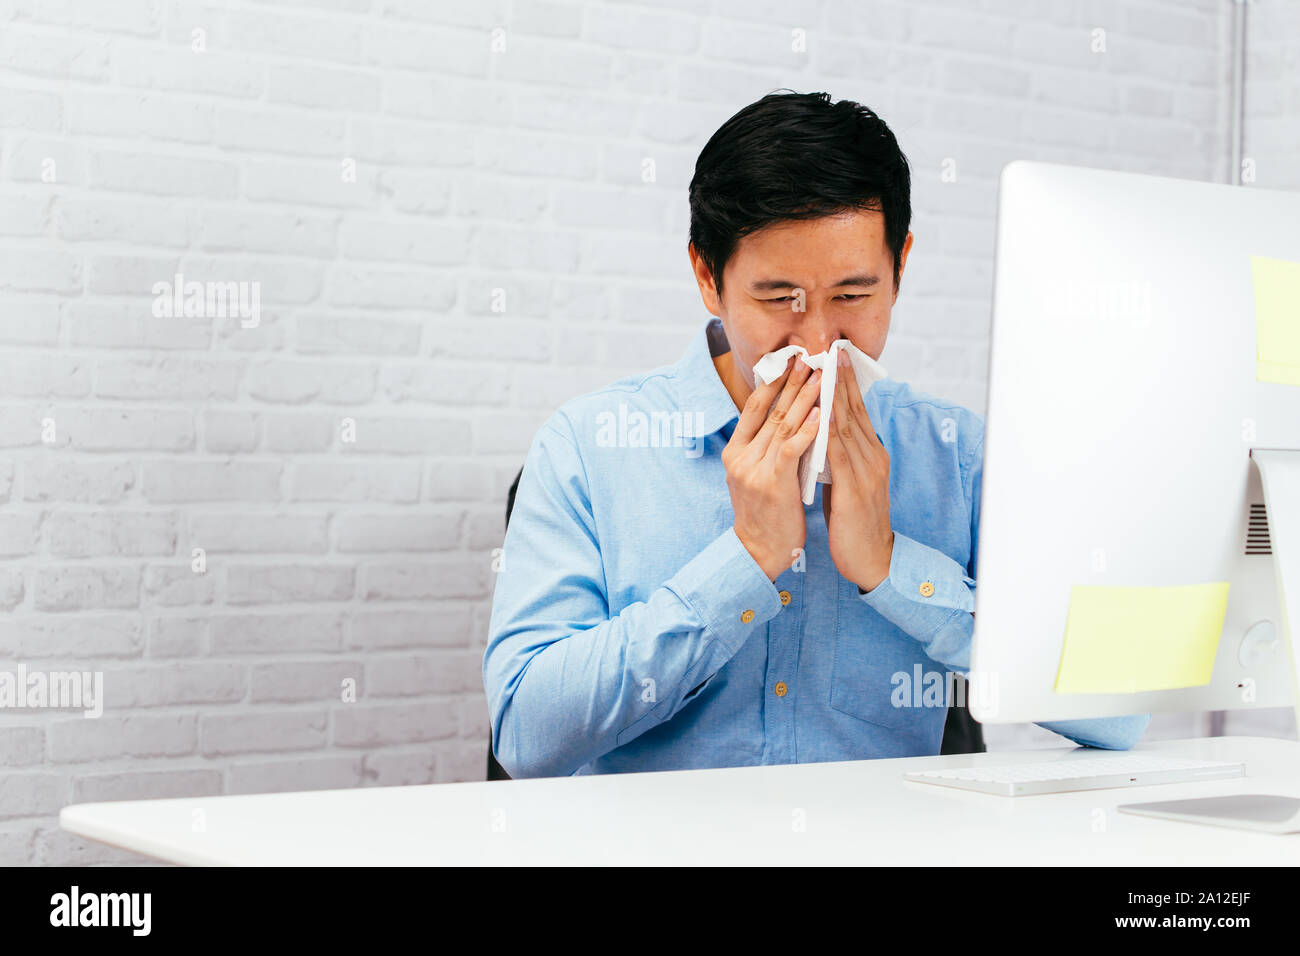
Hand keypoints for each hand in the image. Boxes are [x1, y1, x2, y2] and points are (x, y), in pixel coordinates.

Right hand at [724, 355, 822, 579]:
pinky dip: (808, 430)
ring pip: (782, 425)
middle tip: (809, 357)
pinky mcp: (772, 484)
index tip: (790, 360)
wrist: (759, 552)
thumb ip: (764, 448)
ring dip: (804, 398)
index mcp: (735, 451)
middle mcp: (740, 457)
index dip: (773, 381)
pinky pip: (791, 449)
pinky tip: (821, 414)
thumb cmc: (765, 514)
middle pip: (769, 411)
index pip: (754, 407)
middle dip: (792, 382)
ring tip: (821, 376)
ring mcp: (754, 470)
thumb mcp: (755, 475)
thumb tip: (785, 416)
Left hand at [822, 350, 893, 590]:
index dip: (846, 384)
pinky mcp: (857, 490)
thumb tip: (819, 434)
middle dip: (843, 379)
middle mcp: (873, 457)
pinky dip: (830, 430)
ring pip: (848, 426)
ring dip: (836, 395)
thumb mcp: (847, 482)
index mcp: (871, 454)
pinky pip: (840, 454)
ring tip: (826, 368)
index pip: (857, 411)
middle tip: (833, 348)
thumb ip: (837, 458)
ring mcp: (867, 472)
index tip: (836, 358)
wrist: (874, 560)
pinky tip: (821, 412)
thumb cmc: (854, 522)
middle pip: (855, 410)